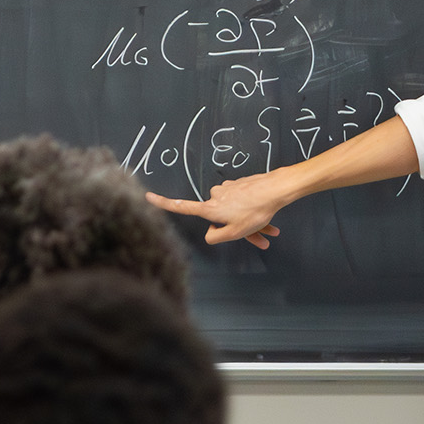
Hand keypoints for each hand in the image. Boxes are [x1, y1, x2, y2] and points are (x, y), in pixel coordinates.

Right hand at [145, 173, 287, 248]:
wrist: (276, 189)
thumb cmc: (255, 210)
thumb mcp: (235, 232)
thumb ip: (216, 237)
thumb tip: (210, 234)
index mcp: (210, 208)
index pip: (182, 206)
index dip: (164, 203)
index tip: (147, 196)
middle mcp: (216, 196)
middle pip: (220, 218)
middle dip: (237, 229)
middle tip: (258, 238)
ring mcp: (229, 189)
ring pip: (235, 212)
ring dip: (249, 223)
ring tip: (268, 231)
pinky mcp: (240, 186)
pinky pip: (243, 204)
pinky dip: (253, 214)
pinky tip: (268, 220)